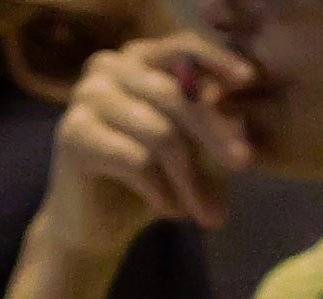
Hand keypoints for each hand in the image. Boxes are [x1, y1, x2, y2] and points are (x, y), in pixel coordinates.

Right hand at [47, 33, 258, 237]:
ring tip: (203, 210)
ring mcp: (86, 98)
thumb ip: (215, 128)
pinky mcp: (74, 135)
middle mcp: (107, 68)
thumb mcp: (193, 150)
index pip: (182, 48)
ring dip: (190, 179)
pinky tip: (168, 210)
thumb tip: (240, 124)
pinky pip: (137, 161)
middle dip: (215, 133)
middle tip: (243, 163)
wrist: (96, 227)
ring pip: (161, 133)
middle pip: (176, 94)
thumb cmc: (150, 181)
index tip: (248, 81)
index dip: (217, 61)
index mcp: (136, 60)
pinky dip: (162, 192)